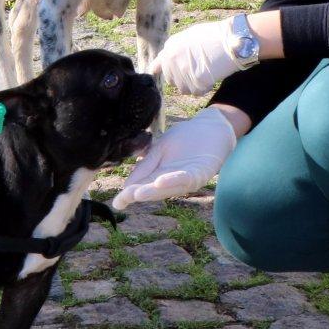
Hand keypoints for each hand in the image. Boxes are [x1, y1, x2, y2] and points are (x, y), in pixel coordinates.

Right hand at [112, 107, 238, 209]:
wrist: (212, 126)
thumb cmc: (185, 139)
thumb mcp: (159, 150)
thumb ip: (145, 165)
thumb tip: (126, 185)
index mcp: (161, 176)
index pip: (142, 186)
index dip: (129, 195)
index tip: (116, 203)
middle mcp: (174, 181)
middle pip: (154, 190)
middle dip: (139, 194)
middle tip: (123, 198)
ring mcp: (188, 178)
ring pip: (169, 187)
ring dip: (154, 191)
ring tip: (138, 193)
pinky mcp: (201, 171)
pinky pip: (187, 178)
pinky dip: (174, 180)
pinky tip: (161, 179)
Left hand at [149, 18, 236, 94]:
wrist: (230, 39)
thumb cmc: (214, 35)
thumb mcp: (189, 36)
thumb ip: (176, 49)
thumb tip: (169, 59)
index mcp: (170, 48)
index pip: (157, 66)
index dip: (159, 71)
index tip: (157, 76)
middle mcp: (172, 61)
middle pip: (171, 80)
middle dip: (182, 78)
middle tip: (196, 71)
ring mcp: (183, 72)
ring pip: (183, 89)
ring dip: (193, 85)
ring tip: (205, 74)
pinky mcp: (196, 81)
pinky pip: (196, 92)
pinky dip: (204, 89)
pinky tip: (211, 78)